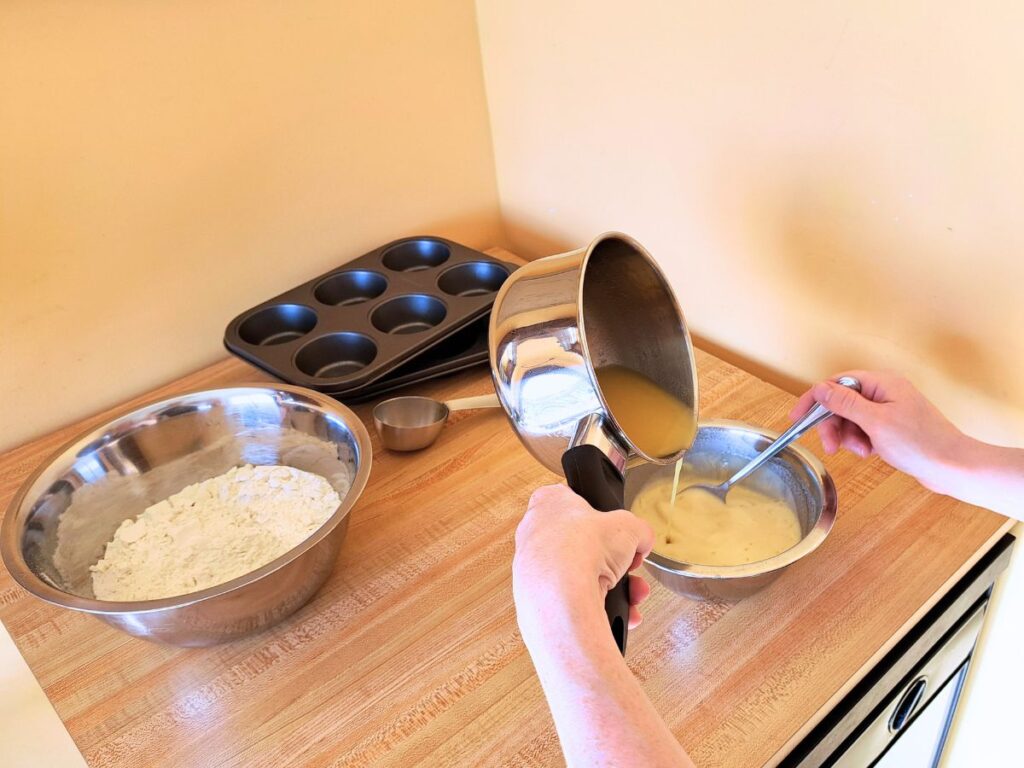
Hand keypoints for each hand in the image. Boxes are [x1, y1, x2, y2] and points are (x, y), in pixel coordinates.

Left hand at [513, 484, 652, 633]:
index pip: (576, 502)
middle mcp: (536, 535)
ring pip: (582, 576)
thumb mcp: (629, 526)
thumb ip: (639, 531)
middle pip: (585, 546)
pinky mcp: (539, 598)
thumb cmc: (581, 548)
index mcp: (549, 503)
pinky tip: (619, 612)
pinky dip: (600, 608)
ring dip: (615, 587)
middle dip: (616, 561)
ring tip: (633, 594)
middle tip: (630, 565)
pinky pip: (575, 601)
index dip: (602, 518)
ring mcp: (534, 569)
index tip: (618, 532)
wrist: (559, 594)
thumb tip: (642, 541)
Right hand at [789, 370, 967, 493]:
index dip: (816, 400)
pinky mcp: (892, 427)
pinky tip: (869, 451)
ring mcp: (889, 410)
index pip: (837, 384)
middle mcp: (885, 393)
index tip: (798, 417)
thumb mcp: (875, 423)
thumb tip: (821, 389)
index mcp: (882, 384)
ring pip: (852, 418)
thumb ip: (845, 404)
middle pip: (842, 402)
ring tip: (860, 450)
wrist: (952, 466)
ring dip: (848, 436)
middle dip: (834, 424)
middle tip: (830, 445)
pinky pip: (864, 429)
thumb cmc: (922, 444)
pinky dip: (860, 441)